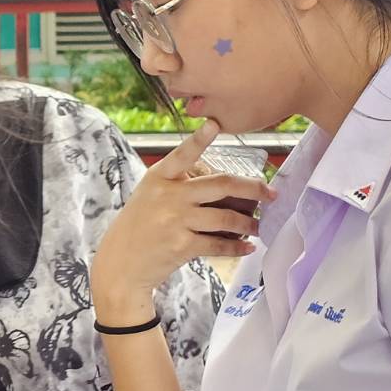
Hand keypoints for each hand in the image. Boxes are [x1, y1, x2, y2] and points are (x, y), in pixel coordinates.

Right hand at [91, 121, 275, 321]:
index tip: (214, 125)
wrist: (120, 265)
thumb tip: (222, 186)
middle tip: (270, 193)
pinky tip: (247, 247)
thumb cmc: (138, 228)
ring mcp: (175, 220)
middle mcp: (167, 195)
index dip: (199, 140)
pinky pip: (218, 244)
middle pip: (221, 185)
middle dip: (253, 189)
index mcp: (158, 178)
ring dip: (248, 223)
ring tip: (258, 226)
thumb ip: (176, 185)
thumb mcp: (149, 197)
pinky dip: (237, 247)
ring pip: (226, 217)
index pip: (182, 155)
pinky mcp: (182, 245)